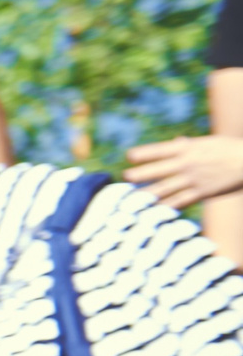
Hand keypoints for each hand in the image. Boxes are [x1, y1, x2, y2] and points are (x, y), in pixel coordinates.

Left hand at [127, 134, 242, 209]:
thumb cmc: (231, 150)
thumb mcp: (209, 143)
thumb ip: (189, 145)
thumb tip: (175, 142)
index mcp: (189, 148)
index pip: (160, 150)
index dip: (143, 153)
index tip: (129, 156)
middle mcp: (188, 163)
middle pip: (157, 170)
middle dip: (139, 175)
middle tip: (125, 178)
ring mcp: (193, 179)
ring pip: (164, 188)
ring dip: (145, 194)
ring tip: (130, 200)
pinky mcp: (201, 193)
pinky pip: (178, 202)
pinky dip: (164, 207)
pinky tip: (151, 213)